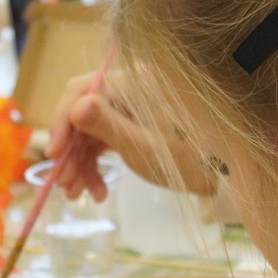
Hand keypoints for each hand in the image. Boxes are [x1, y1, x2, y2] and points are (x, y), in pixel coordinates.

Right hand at [46, 70, 217, 199]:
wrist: (224, 175)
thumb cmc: (188, 159)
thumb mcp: (143, 146)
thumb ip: (107, 126)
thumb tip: (77, 105)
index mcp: (131, 82)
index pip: (80, 90)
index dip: (61, 122)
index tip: (53, 156)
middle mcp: (128, 88)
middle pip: (82, 113)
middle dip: (70, 152)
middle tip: (64, 186)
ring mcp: (130, 107)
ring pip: (90, 131)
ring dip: (80, 164)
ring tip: (78, 195)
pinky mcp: (133, 124)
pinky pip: (104, 140)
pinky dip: (96, 165)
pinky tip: (97, 191)